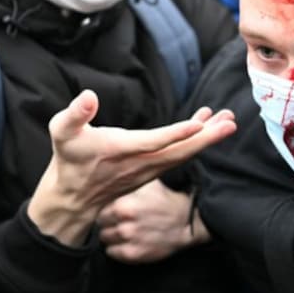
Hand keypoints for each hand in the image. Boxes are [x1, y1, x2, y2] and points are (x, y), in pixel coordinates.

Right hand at [28, 90, 235, 245]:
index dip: (175, 135)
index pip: (153, 143)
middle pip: (180, 152)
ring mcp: (150, 169)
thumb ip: (75, 114)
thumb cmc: (69, 158)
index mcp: (121, 150)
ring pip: (184, 154)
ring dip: (207, 138)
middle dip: (207, 138)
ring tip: (227, 119)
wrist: (74, 196)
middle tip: (231, 122)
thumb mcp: (62, 132)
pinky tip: (205, 125)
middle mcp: (141, 163)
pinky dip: (195, 141)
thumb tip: (88, 96)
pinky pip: (180, 156)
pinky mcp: (154, 170)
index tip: (198, 125)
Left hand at [97, 179, 208, 262]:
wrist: (186, 222)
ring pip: (105, 239)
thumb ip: (128, 181)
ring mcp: (128, 241)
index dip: (108, 209)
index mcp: (123, 206)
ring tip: (128, 230)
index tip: (117, 210)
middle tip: (123, 220)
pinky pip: (112, 253)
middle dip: (109, 222)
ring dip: (113, 236)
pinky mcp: (133, 255)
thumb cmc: (166, 201)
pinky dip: (118, 248)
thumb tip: (109, 175)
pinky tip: (130, 240)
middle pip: (101, 226)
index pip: (100, 210)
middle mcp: (123, 224)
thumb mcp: (149, 183)